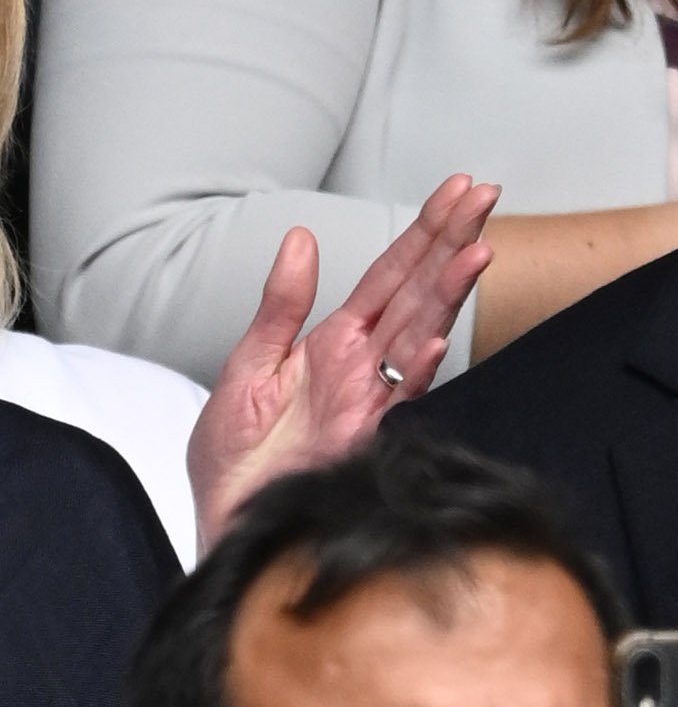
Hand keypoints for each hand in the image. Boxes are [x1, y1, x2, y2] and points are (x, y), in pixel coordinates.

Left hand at [185, 174, 498, 550]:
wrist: (222, 517)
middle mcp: (362, 367)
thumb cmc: (233, 456)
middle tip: (484, 195)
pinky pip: (400, 397)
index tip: (457, 188)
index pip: (388, 275)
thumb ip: (280, 305)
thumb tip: (301, 238)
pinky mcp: (364, 437)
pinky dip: (419, 367)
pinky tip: (436, 337)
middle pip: (416, 292)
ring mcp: (369, 399)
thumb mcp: (248, 366)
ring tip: (477, 250)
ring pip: (420, 334)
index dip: (423, 232)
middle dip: (450, 243)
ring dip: (448, 293)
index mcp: (333, 344)